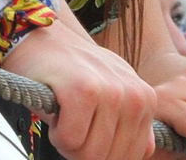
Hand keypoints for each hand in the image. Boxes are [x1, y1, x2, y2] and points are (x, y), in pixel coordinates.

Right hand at [2, 23, 157, 159]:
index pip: (133, 156)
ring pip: (90, 155)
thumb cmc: (71, 74)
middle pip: (110, 158)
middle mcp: (135, 95)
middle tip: (72, 121)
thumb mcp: (111, 98)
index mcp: (145, 99)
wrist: (39, 37)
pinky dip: (57, 134)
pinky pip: (70, 141)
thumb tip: (140, 156)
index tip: (88, 128)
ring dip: (68, 142)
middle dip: (84, 150)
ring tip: (65, 112)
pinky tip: (56, 107)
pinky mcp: (83, 89)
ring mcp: (111, 91)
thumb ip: (130, 127)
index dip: (103, 151)